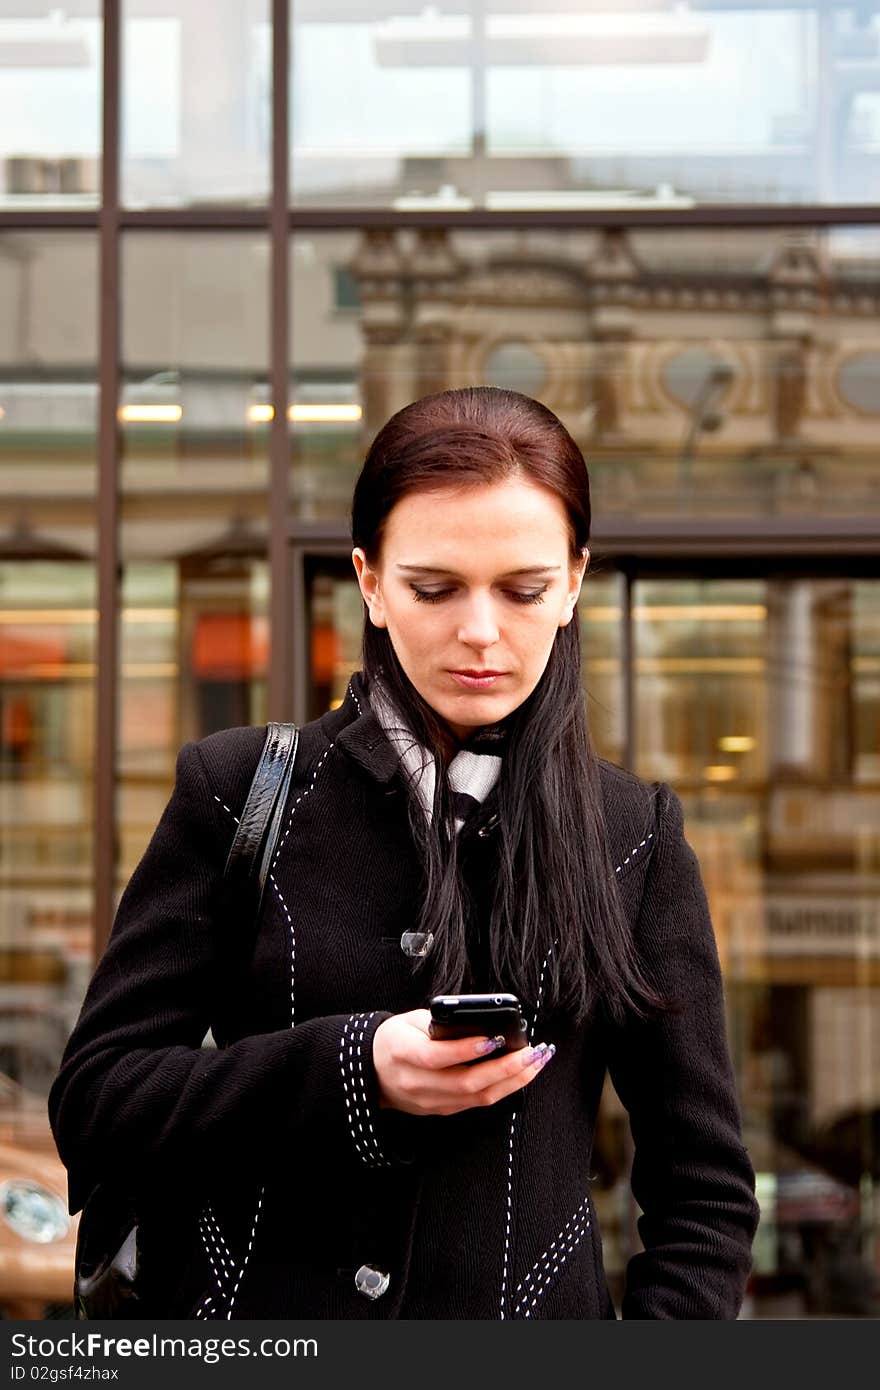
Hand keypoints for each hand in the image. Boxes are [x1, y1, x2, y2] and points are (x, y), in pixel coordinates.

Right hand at [372, 1008, 555, 1115]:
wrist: (370, 1072)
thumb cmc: (394, 1038)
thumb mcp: (409, 1020)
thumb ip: (441, 1023)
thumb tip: (482, 1023)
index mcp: (402, 1053)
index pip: (436, 1057)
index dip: (465, 1050)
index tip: (494, 1038)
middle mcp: (416, 1083)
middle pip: (465, 1083)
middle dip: (505, 1069)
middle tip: (532, 1051)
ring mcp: (429, 1102)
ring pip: (477, 1098)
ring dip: (512, 1081)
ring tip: (536, 1062)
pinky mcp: (441, 1110)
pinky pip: (476, 1103)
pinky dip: (502, 1088)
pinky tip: (520, 1074)